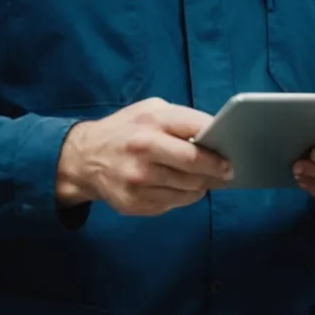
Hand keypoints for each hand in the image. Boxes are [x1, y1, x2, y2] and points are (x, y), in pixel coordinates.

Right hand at [55, 97, 229, 216]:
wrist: (83, 159)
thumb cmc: (124, 131)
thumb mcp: (148, 110)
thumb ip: (180, 120)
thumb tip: (215, 137)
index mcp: (150, 122)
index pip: (198, 131)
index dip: (219, 142)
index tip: (231, 149)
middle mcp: (144, 150)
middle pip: (196, 165)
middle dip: (217, 169)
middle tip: (227, 171)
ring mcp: (139, 180)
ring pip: (189, 189)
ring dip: (201, 185)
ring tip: (202, 178)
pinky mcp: (135, 203)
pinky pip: (174, 204)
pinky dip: (182, 196)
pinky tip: (177, 187)